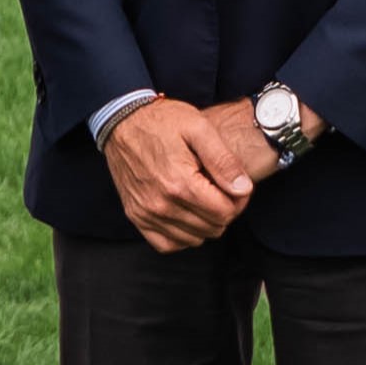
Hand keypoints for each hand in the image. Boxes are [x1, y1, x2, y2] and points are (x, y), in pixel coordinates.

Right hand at [102, 96, 269, 255]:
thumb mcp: (198, 127)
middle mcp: (161, 205)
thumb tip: (243, 188)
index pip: (225, 212)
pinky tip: (187, 215)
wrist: (122, 120)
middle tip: (221, 189)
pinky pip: (167, 244)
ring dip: (206, 223)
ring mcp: (146, 213)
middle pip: (212, 227)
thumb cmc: (162, 121)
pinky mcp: (136, 216)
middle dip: (225, 210)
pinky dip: (182, 235)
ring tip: (205, 198)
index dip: (239, 200)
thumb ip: (223, 160)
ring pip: (193, 239)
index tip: (236, 184)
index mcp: (180, 183)